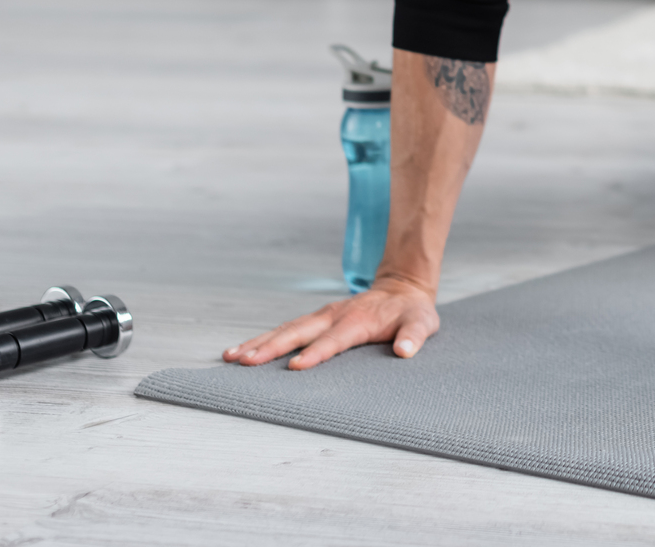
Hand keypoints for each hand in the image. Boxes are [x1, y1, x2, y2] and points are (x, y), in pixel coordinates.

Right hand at [222, 275, 439, 370]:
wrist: (402, 286)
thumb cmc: (411, 311)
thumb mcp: (422, 322)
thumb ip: (414, 336)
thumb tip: (404, 351)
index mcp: (358, 321)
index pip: (334, 340)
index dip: (316, 353)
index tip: (296, 367)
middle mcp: (334, 316)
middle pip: (298, 332)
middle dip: (271, 347)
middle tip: (245, 361)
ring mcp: (322, 316)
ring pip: (285, 330)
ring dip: (259, 343)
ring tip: (232, 357)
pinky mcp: (316, 319)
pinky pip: (286, 329)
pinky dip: (263, 339)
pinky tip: (242, 351)